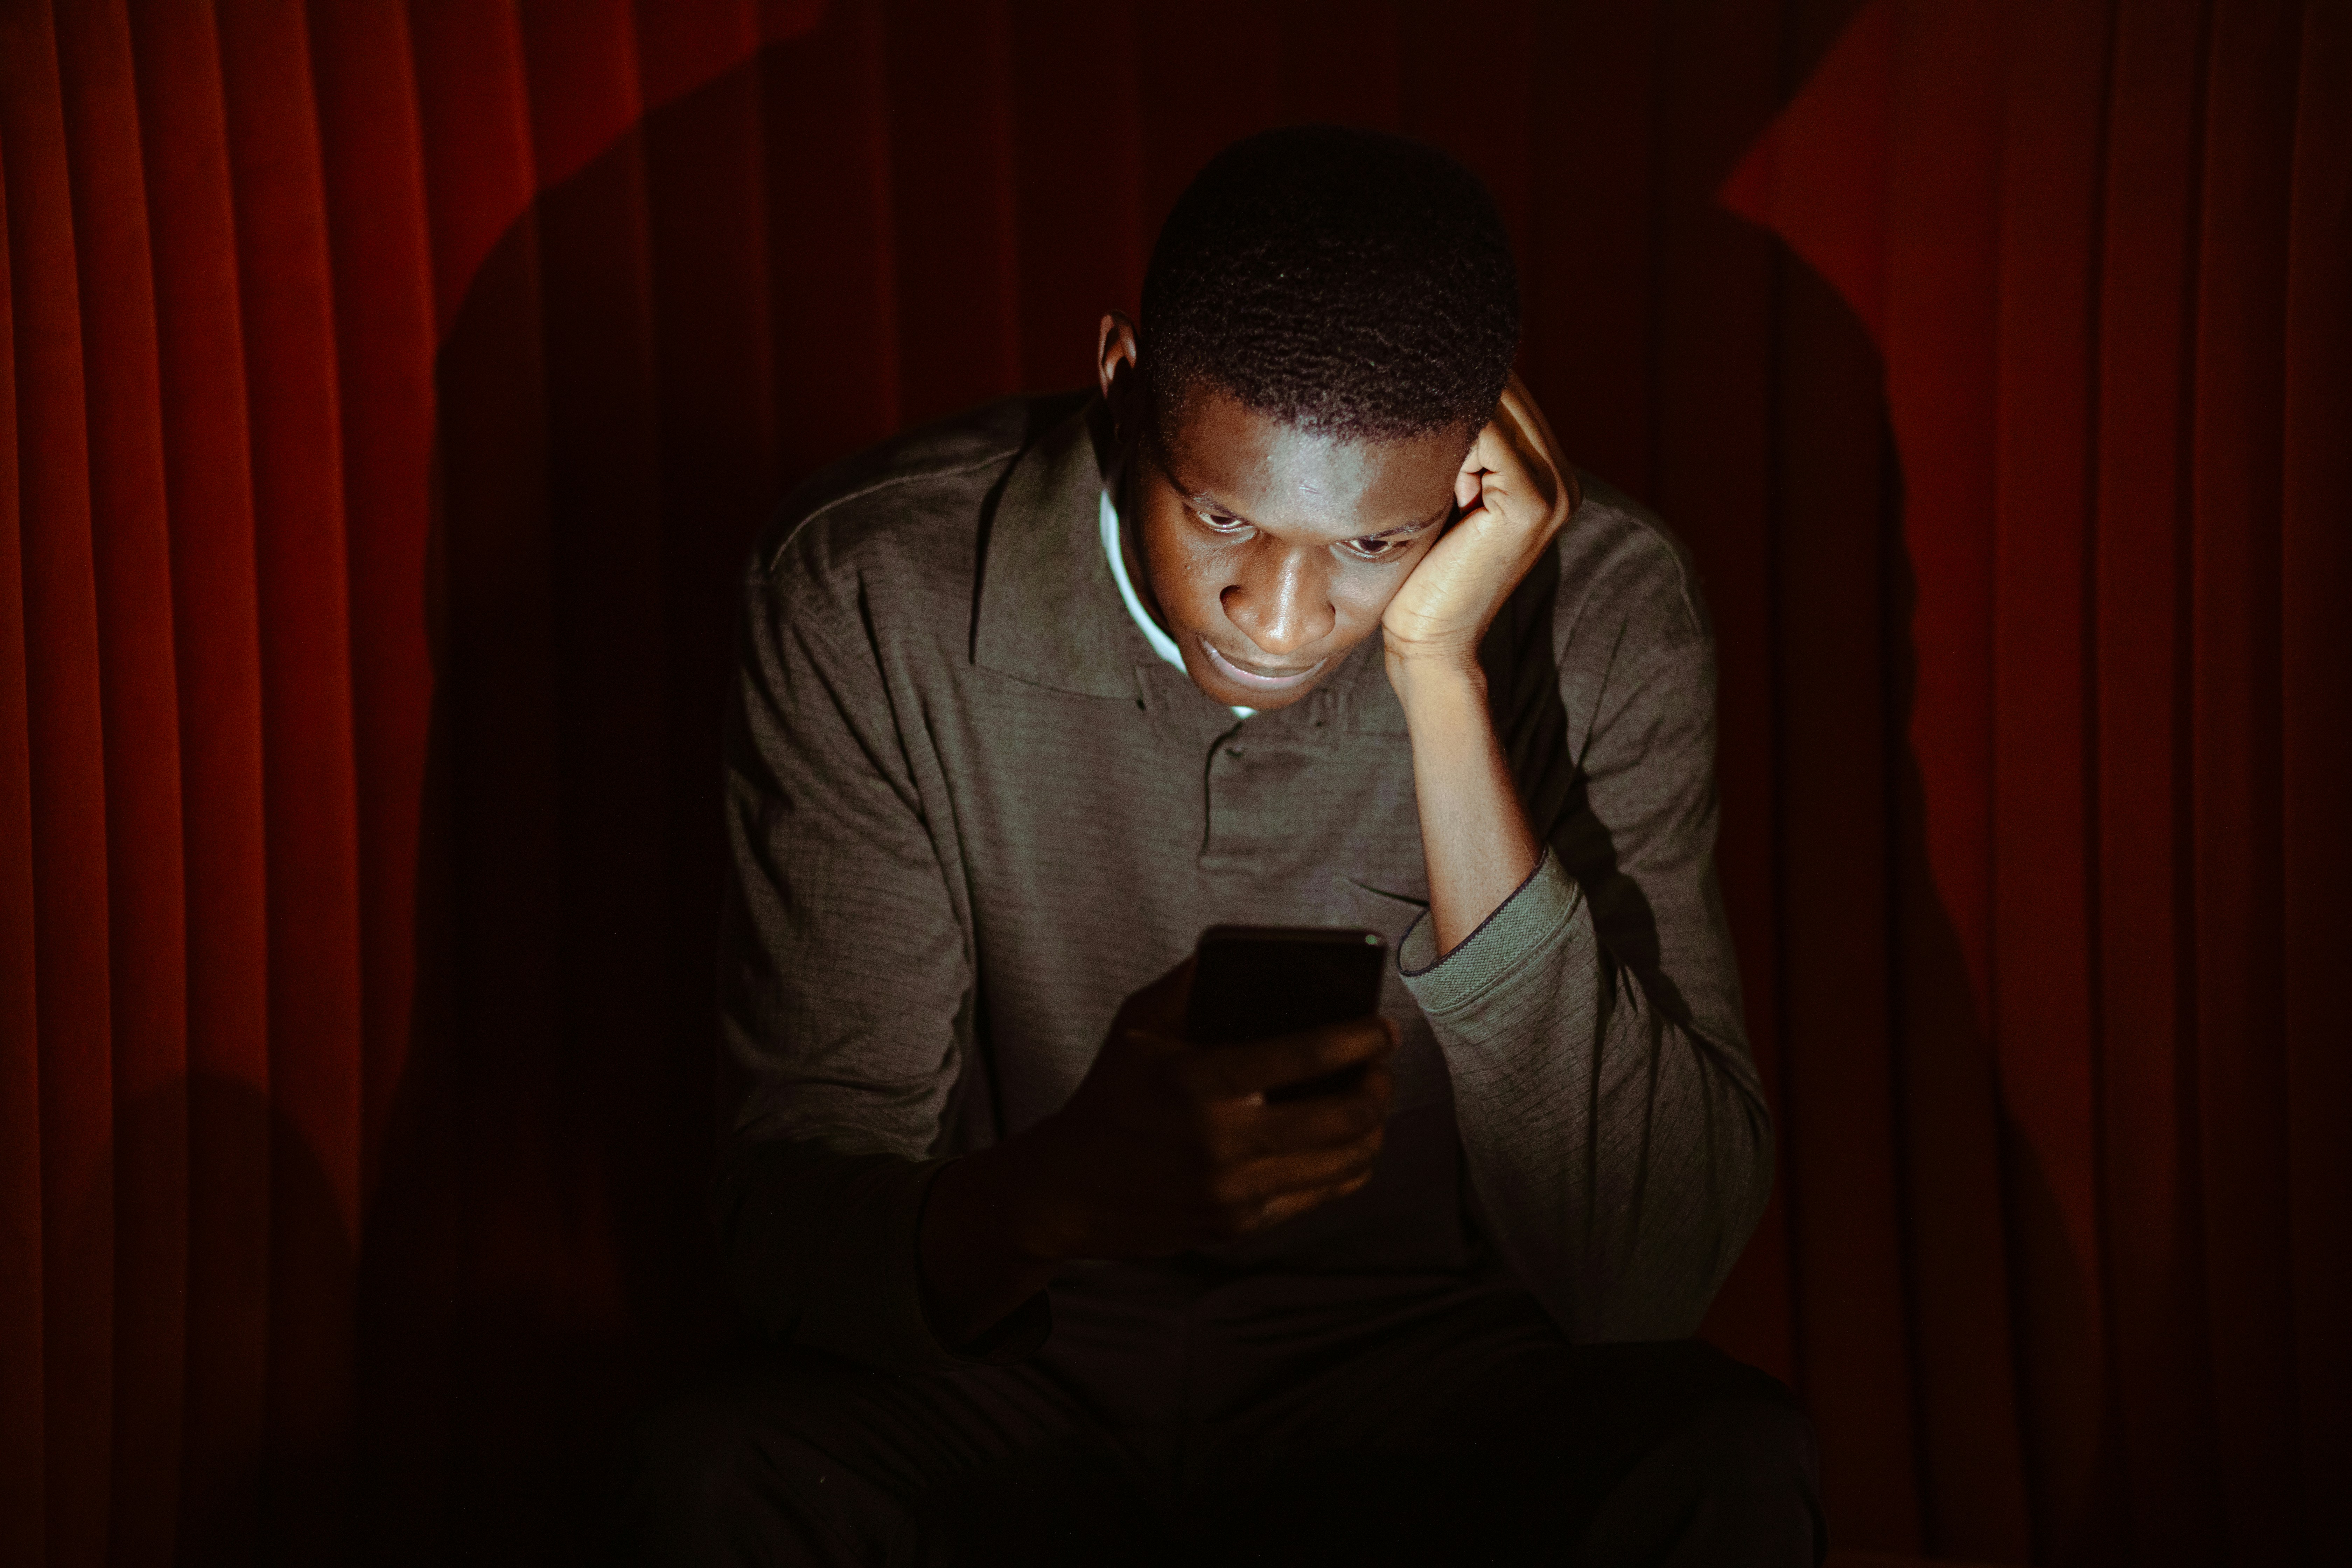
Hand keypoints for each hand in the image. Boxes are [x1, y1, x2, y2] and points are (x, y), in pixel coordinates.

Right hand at [1022, 957, 1396, 1259]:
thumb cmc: (1108, 1097)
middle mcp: (1222, 1142)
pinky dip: (1349, 1167)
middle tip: (1383, 1064)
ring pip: (1344, 1162)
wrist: (1067, 1190)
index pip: (1305, 1056)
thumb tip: (1238, 947)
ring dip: (1375, 1126)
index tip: (1383, 1026)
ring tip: (1375, 1100)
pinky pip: (1320, 1196)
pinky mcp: (1240, 1224)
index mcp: (1198, 1082)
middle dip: (1380, 1083)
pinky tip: (1354, 1143)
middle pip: (1343, 1115)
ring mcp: (1235, 1191)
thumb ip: (1187, 981)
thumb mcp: (1135, 1025)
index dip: (1359, 1038)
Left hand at [1380, 373, 1579, 679]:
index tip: (1413, 367)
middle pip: (1510, 394)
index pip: (1511, 397)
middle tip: (1401, 373)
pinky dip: (1452, 435)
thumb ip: (1458, 451)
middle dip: (1455, 382)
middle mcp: (1562, 478)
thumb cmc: (1423, 572)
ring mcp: (1554, 491)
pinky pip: (1489, 438)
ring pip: (1499, 410)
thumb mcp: (1444, 496)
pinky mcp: (1531, 504)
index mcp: (1548, 474)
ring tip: (1407, 428)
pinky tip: (1419, 454)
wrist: (1430, 640)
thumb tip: (1430, 388)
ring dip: (1450, 412)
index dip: (1462, 376)